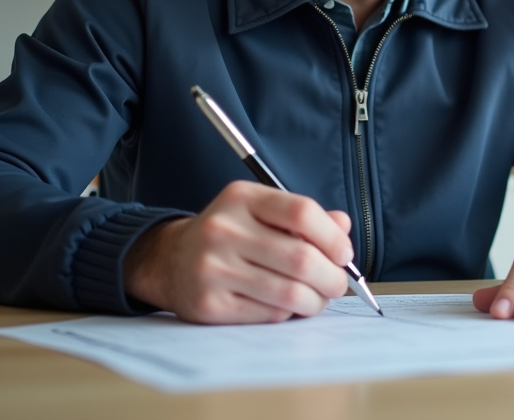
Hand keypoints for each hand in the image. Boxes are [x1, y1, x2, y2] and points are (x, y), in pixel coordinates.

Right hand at [123, 180, 353, 323]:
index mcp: (241, 198)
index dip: (332, 237)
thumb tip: (343, 226)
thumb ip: (303, 217)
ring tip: (317, 298)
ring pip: (289, 293)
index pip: (301, 212)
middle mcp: (223, 230)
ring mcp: (213, 269)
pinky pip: (269, 314)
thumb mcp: (261, 211)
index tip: (344, 253)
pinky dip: (287, 313)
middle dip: (331, 277)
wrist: (169, 260)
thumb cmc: (229, 235)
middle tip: (337, 283)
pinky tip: (284, 305)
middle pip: (301, 258)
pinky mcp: (209, 305)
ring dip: (315, 301)